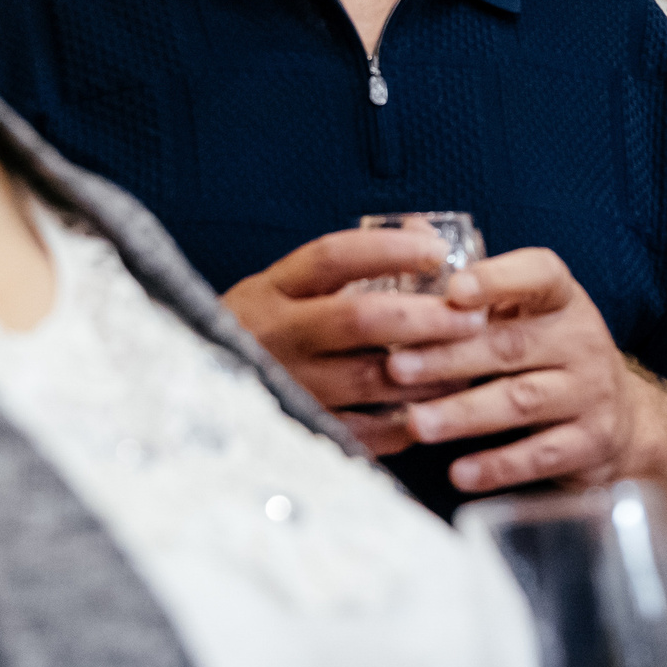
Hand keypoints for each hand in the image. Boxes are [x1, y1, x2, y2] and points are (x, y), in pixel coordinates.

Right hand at [219, 229, 486, 448]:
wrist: (194, 395)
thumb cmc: (260, 332)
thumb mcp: (284, 289)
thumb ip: (348, 266)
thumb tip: (425, 235)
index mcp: (274, 290)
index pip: (334, 257)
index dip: (390, 249)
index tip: (435, 250)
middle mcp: (279, 335)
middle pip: (360, 320)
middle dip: (426, 317)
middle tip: (472, 316)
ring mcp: (290, 386)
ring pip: (372, 379)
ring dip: (431, 371)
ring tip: (470, 361)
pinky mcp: (302, 431)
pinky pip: (366, 431)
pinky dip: (407, 420)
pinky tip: (436, 408)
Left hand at [382, 248, 666, 494]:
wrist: (621, 417)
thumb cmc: (548, 353)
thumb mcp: (523, 311)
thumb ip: (471, 280)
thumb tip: (412, 232)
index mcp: (561, 297)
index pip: (537, 275)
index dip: (496, 280)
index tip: (453, 289)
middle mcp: (581, 338)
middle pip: (510, 345)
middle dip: (449, 358)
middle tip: (395, 368)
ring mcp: (590, 392)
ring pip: (521, 400)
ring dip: (464, 413)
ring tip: (416, 423)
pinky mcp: (591, 442)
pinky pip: (542, 454)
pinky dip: (499, 465)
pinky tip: (460, 473)